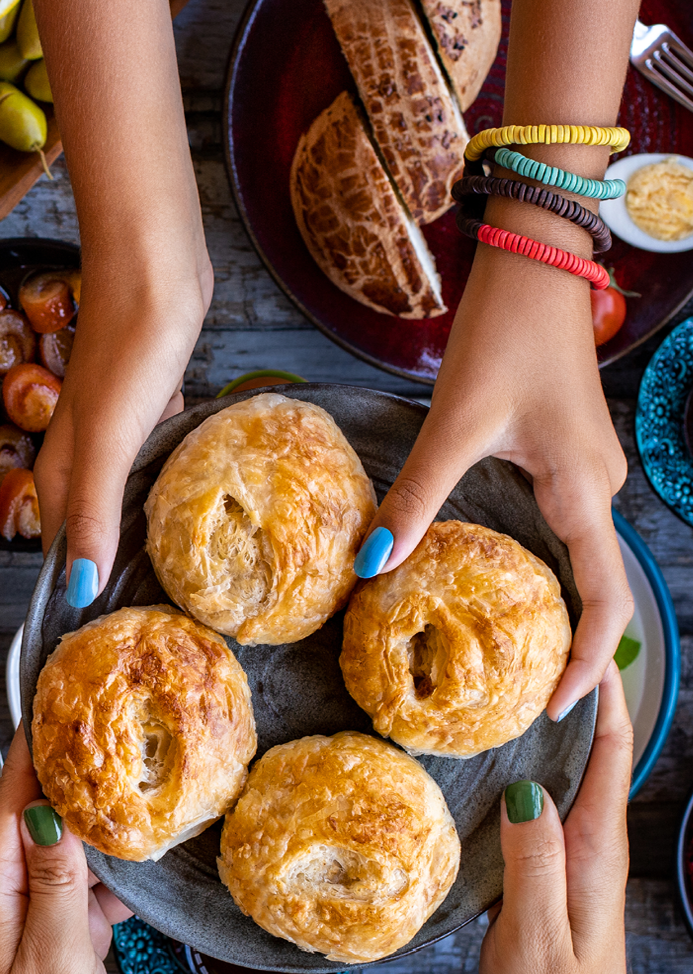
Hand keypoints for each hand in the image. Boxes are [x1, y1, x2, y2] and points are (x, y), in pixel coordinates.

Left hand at [0, 732, 130, 973]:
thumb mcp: (58, 953)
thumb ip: (58, 878)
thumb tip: (50, 804)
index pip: (12, 787)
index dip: (40, 738)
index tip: (73, 688)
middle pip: (36, 804)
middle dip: (79, 772)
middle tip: (130, 728)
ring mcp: (20, 903)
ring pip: (61, 841)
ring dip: (99, 827)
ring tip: (147, 789)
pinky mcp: (44, 927)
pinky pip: (73, 882)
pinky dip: (104, 877)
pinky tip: (137, 879)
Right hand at [35, 252, 210, 607]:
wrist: (154, 264)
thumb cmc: (128, 346)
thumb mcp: (110, 441)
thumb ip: (94, 515)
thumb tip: (79, 591)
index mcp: (65, 470)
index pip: (60, 554)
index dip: (76, 596)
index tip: (104, 639)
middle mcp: (85, 457)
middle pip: (91, 532)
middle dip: (111, 574)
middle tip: (152, 622)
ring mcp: (119, 432)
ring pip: (125, 500)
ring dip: (143, 535)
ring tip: (179, 580)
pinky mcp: (153, 407)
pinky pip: (157, 467)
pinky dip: (172, 491)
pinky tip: (199, 506)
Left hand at [364, 253, 631, 720]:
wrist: (532, 265)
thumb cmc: (502, 337)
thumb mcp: (453, 425)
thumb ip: (415, 498)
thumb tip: (369, 568)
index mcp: (583, 489)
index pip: (604, 597)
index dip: (585, 661)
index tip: (553, 708)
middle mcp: (597, 488)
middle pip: (596, 588)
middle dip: (569, 648)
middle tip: (524, 702)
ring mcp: (585, 472)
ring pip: (577, 560)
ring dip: (554, 612)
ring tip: (512, 665)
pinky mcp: (563, 456)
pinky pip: (561, 532)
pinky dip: (539, 571)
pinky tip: (498, 592)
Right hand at [482, 663, 636, 973]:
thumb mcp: (537, 933)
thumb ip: (534, 863)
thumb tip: (526, 789)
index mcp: (594, 846)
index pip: (610, 751)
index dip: (599, 693)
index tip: (575, 638)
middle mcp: (591, 841)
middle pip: (593, 748)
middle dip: (573, 690)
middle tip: (532, 638)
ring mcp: (574, 854)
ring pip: (568, 770)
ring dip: (548, 724)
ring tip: (509, 679)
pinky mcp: (553, 869)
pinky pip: (545, 798)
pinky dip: (526, 764)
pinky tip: (493, 755)